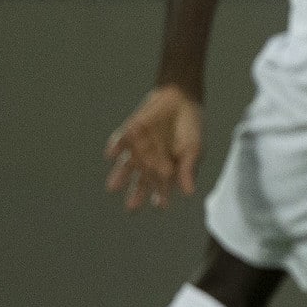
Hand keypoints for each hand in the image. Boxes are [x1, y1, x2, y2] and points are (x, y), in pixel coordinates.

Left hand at [105, 85, 202, 210]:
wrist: (179, 99)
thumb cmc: (191, 126)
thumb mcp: (194, 148)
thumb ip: (189, 169)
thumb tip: (189, 192)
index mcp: (169, 168)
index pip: (163, 187)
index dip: (162, 196)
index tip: (161, 205)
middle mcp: (151, 162)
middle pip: (142, 182)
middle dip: (136, 194)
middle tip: (132, 207)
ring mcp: (138, 149)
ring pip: (127, 167)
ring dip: (120, 176)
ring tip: (113, 187)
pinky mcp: (128, 134)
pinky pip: (119, 144)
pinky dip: (115, 149)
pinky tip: (112, 155)